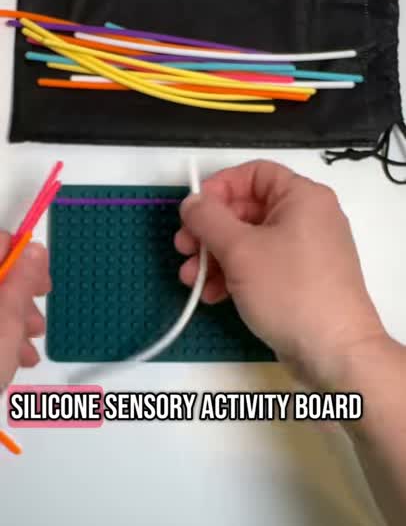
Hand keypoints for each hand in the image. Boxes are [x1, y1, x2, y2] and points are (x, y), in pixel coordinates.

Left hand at [0, 231, 50, 390]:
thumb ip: (23, 280)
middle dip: (23, 296)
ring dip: (17, 323)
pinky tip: (17, 357)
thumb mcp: (8, 319)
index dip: (23, 256)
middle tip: (37, 313)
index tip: (40, 277)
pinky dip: (4, 337)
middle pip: (0, 278)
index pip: (0, 244)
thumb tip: (34, 251)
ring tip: (29, 346)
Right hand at [175, 159, 385, 386]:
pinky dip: (235, 275)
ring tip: (190, 278)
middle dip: (209, 230)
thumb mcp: (240, 250)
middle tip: (183, 248)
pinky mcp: (300, 280)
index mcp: (302, 197)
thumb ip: (208, 219)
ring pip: (250, 241)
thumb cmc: (289, 290)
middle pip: (247, 209)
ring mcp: (305, 251)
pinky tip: (212, 295)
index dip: (219, 187)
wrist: (335, 352)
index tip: (193, 210)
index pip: (254, 173)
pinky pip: (261, 266)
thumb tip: (191, 202)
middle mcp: (308, 217)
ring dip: (215, 257)